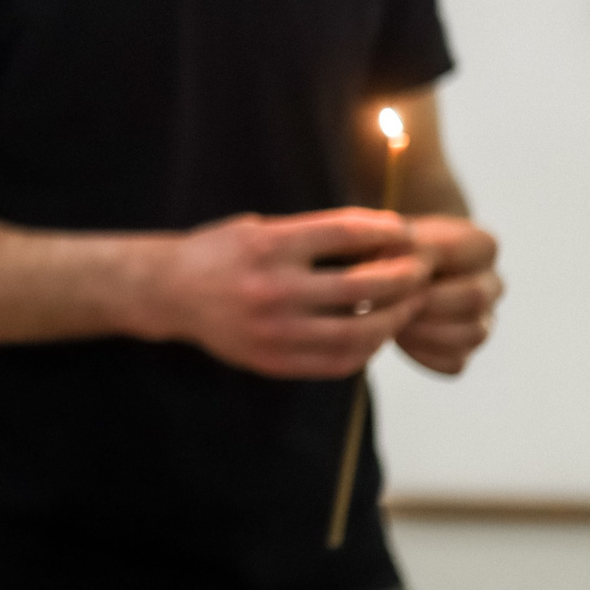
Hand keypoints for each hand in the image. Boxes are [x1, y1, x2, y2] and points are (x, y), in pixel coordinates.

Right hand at [140, 209, 431, 379]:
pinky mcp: (273, 361)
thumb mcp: (259, 228)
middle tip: (420, 272)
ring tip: (407, 308)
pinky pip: (337, 361)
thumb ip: (312, 234)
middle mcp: (273, 288)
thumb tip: (380, 237)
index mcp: (269, 245)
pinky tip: (374, 335)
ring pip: (358, 330)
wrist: (170, 292)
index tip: (405, 231)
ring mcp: (274, 330)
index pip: (346, 233)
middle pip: (361, 285)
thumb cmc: (220, 252)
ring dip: (393, 318)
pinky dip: (365, 349)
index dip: (385, 231)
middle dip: (402, 277)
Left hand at [393, 215, 502, 374]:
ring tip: (389, 319)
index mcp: (481, 244)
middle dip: (424, 301)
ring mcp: (483, 321)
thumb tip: (387, 268)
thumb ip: (391, 245)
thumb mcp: (387, 235)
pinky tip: (397, 336)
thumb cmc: (388, 247)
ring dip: (423, 330)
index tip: (380, 269)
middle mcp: (492, 284)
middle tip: (384, 301)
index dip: (412, 262)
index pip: (453, 251)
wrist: (389, 273)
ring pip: (472, 334)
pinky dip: (422, 353)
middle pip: (474, 296)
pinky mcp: (465, 351)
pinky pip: (453, 361)